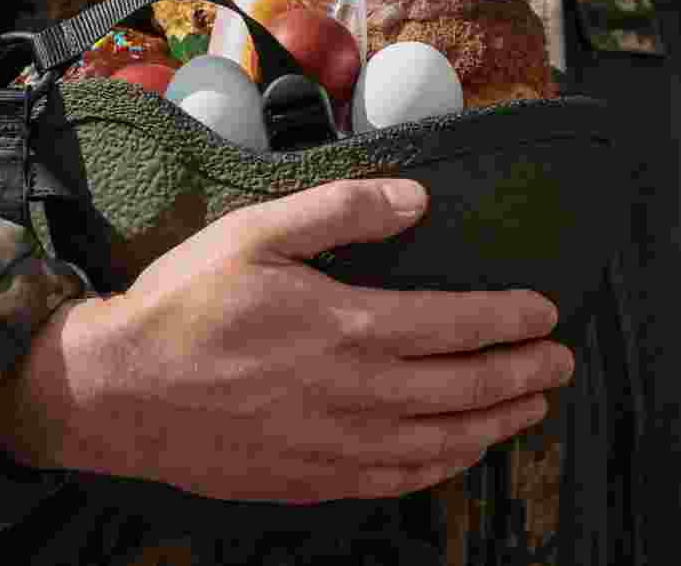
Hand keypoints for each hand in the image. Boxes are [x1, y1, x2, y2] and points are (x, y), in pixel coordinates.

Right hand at [0, 179, 573, 502]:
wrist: (119, 391)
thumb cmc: (185, 305)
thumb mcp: (255, 233)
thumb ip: (341, 211)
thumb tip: (416, 200)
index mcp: (349, 326)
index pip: (457, 323)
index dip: (511, 319)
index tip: (546, 312)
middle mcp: (357, 393)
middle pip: (464, 386)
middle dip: (522, 373)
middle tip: (561, 363)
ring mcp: (337, 444)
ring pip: (441, 439)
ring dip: (495, 423)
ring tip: (529, 409)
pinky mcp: (311, 477)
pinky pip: (396, 478)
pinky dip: (440, 466)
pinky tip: (455, 455)